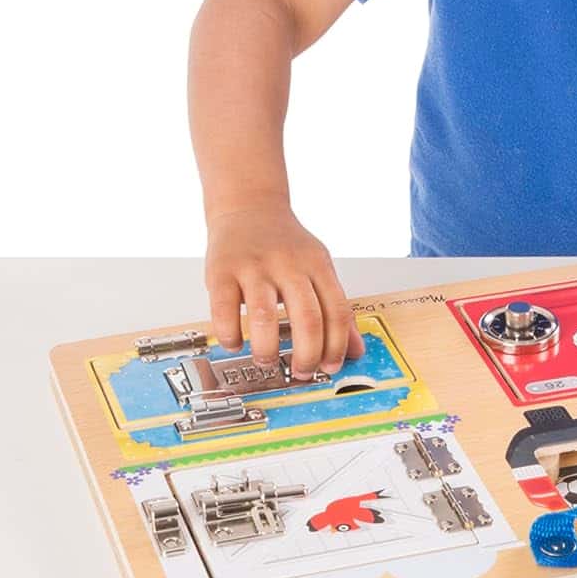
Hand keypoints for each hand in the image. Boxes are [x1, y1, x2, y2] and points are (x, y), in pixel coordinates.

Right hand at [203, 198, 365, 373]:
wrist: (249, 206)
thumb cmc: (284, 243)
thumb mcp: (318, 267)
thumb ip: (335, 307)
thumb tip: (355, 350)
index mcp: (318, 265)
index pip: (337, 312)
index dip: (337, 346)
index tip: (331, 367)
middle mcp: (289, 264)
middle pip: (308, 318)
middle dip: (307, 355)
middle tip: (302, 371)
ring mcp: (254, 267)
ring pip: (264, 317)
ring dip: (268, 349)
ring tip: (267, 359)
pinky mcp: (222, 270)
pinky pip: (224, 310)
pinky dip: (230, 334)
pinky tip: (235, 342)